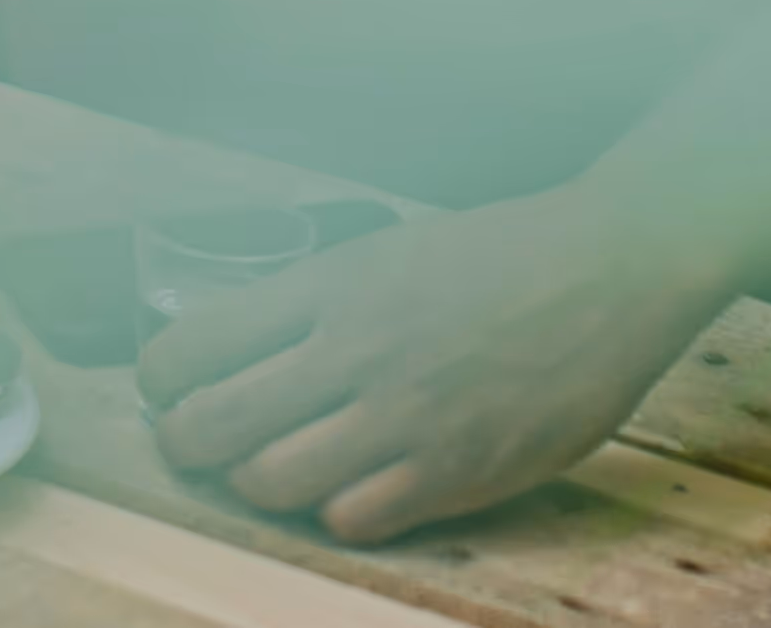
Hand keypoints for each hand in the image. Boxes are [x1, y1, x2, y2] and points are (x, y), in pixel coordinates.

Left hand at [137, 190, 729, 543]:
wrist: (608, 268)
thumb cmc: (500, 255)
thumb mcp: (385, 250)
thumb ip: (314, 302)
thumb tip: (237, 349)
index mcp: (328, 285)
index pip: (191, 344)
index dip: (162, 379)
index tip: (169, 388)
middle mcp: (352, 350)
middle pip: (212, 425)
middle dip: (183, 444)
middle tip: (194, 445)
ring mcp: (402, 416)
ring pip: (269, 482)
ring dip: (257, 484)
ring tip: (273, 470)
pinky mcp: (453, 471)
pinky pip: (353, 519)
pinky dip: (337, 513)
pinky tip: (353, 490)